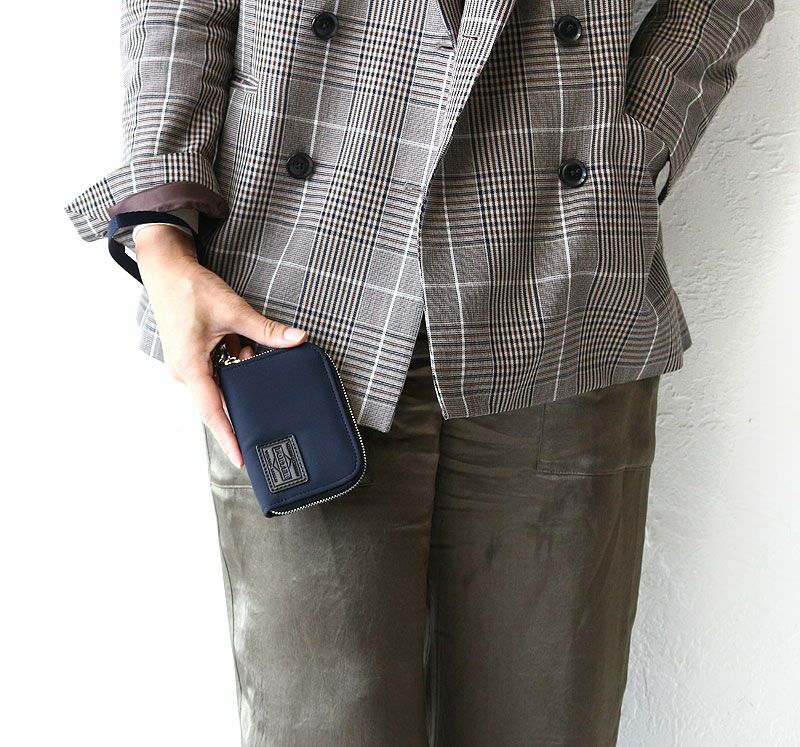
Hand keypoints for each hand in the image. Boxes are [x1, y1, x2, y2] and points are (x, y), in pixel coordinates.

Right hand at [135, 225, 307, 467]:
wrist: (166, 268)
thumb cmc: (191, 289)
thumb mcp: (233, 310)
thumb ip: (266, 330)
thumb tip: (297, 340)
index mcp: (190, 366)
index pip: (212, 411)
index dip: (228, 437)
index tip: (241, 459)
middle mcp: (185, 372)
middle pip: (219, 399)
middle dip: (242, 399)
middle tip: (262, 409)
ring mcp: (187, 366)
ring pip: (222, 379)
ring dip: (238, 367)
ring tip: (237, 343)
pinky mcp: (191, 357)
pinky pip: (217, 368)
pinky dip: (231, 357)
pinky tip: (236, 340)